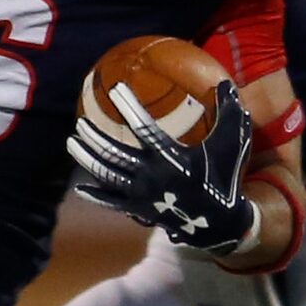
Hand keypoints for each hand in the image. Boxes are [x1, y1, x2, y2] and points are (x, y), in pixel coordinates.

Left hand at [68, 80, 256, 257]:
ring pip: (107, 175)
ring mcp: (142, 195)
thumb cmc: (225, 177)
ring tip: (72, 141)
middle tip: (80, 122)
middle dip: (94, 137)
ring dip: (87, 158)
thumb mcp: (232, 144)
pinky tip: (80, 188)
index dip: (128, 108)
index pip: (144, 129)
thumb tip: (224, 82)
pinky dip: (96, 195)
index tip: (114, 89)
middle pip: (114, 153)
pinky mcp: (139, 210)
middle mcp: (151, 177)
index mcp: (171, 158)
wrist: (220, 223)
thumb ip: (229, 113)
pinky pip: (112, 202)